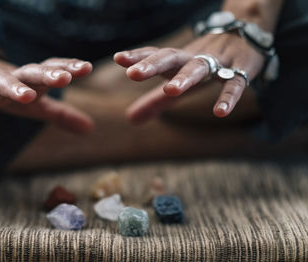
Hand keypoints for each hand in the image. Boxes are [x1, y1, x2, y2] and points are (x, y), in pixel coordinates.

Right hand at [0, 56, 93, 133]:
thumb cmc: (12, 93)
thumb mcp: (38, 105)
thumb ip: (62, 114)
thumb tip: (91, 129)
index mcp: (32, 80)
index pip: (51, 70)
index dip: (68, 68)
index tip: (87, 68)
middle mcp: (14, 78)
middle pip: (31, 73)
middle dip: (47, 75)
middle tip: (64, 78)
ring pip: (1, 82)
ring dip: (14, 88)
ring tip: (28, 96)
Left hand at [114, 33, 264, 122]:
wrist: (245, 37)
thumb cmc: (203, 65)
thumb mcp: (178, 82)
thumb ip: (154, 101)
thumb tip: (129, 119)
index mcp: (177, 60)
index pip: (155, 54)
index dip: (137, 56)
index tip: (118, 58)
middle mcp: (193, 58)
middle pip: (171, 57)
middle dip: (152, 64)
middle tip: (133, 74)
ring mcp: (218, 62)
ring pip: (199, 67)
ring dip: (185, 77)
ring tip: (170, 90)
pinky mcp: (241, 70)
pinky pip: (234, 83)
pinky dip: (228, 96)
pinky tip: (220, 112)